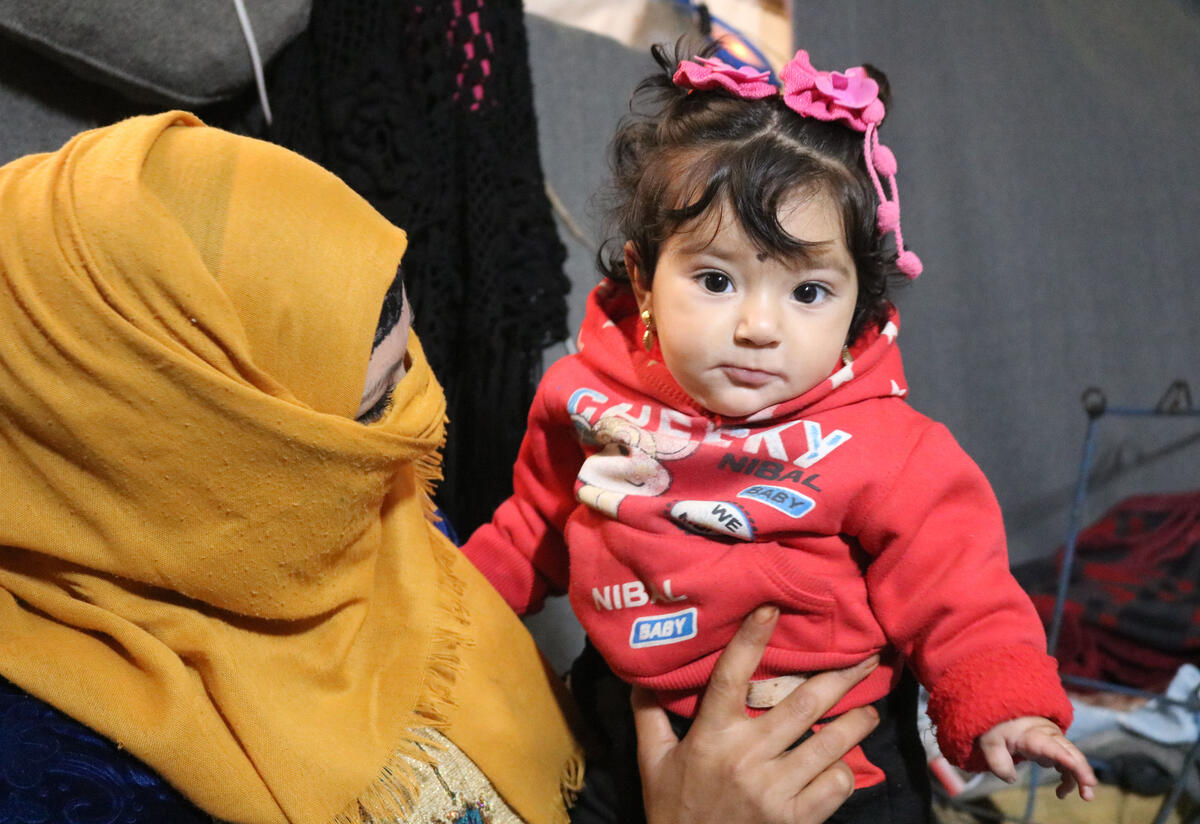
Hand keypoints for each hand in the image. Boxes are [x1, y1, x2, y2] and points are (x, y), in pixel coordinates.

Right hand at [634, 605, 880, 823]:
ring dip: (858, 722)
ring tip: (870, 710)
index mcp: (710, 736)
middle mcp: (746, 757)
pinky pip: (835, 784)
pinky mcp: (796, 819)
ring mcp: (775, 790)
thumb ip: (650, 716)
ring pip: (830, 743)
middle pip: (802, 704)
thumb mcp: (653, 762)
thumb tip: (641, 674)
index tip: (771, 608)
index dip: (751, 639)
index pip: (730, 676)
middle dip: (841, 677)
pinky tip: (841, 764)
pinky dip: (843, 772)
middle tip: (867, 659)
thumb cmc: (673, 810)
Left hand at [978, 715, 1097, 800]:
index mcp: (1031, 733)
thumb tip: (1011, 779)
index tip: (1075, 767)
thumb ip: (998, 761)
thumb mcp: (989, 741)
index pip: (1051, 745)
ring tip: (1083, 797)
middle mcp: (1047, 735)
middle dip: (1081, 771)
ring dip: (1078, 777)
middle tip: (1088, 790)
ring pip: (1072, 758)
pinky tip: (1061, 791)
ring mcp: (1052, 740)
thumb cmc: (994, 726)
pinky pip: (1066, 761)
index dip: (1064, 757)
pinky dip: (1068, 776)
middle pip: (1069, 752)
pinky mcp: (1052, 745)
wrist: (1000, 710)